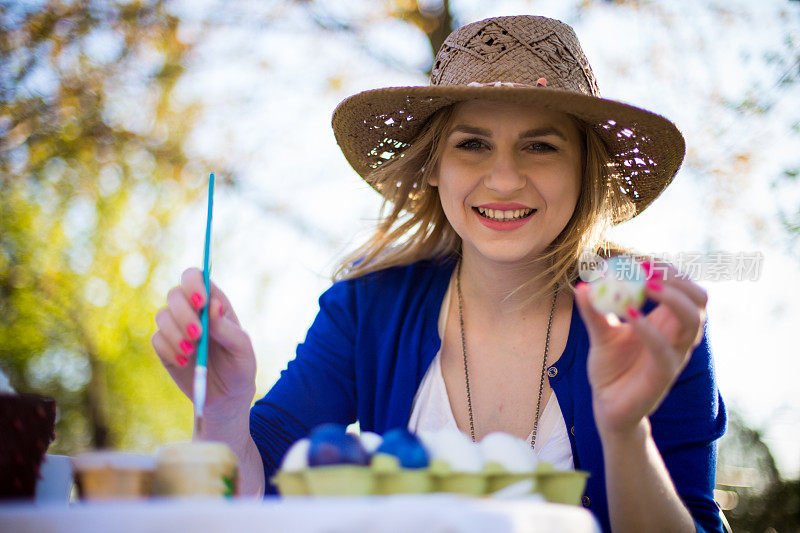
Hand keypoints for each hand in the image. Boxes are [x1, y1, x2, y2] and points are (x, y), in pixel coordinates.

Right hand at [151, 268, 255, 418]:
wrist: (226, 396)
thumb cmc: (239, 367)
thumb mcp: (242, 349)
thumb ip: (226, 328)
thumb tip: (212, 305)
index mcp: (214, 302)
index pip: (195, 277)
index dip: (193, 283)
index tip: (200, 302)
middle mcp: (192, 311)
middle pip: (175, 294)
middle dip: (184, 314)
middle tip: (197, 335)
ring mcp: (177, 328)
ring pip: (162, 315)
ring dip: (175, 333)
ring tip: (192, 352)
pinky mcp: (165, 346)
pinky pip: (157, 340)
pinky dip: (169, 350)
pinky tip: (185, 363)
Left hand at [573, 262, 707, 435]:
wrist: (608, 406)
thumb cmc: (611, 367)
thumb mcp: (600, 333)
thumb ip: (594, 311)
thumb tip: (581, 285)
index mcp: (667, 321)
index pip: (682, 286)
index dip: (665, 268)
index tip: (637, 258)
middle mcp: (678, 335)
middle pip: (698, 298)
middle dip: (677, 278)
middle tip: (648, 267)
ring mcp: (674, 354)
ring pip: (693, 320)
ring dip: (672, 297)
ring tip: (646, 284)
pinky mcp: (663, 374)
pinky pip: (664, 349)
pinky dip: (648, 328)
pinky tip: (629, 315)